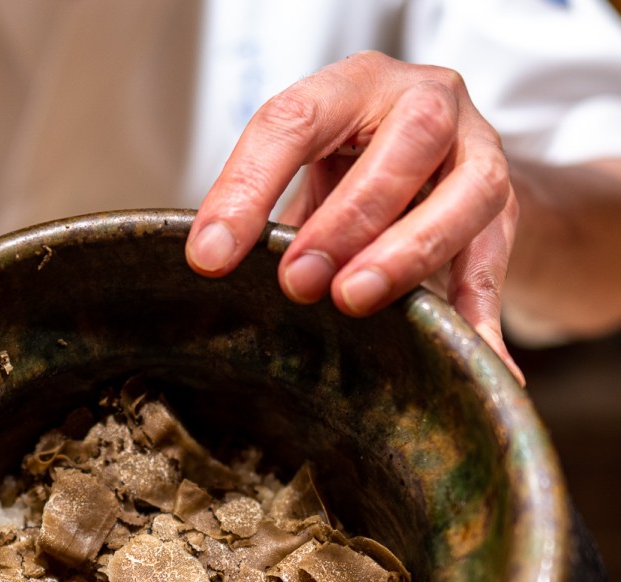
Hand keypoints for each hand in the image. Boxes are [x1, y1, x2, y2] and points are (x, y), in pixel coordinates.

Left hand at [186, 50, 522, 381]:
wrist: (438, 164)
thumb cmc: (351, 168)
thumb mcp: (303, 174)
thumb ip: (268, 212)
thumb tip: (212, 263)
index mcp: (354, 87)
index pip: (295, 120)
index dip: (248, 188)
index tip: (211, 257)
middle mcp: (426, 104)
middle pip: (408, 140)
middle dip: (348, 217)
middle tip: (300, 281)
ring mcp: (477, 152)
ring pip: (469, 191)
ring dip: (410, 251)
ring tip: (357, 300)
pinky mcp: (506, 211)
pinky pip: (496, 263)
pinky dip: (479, 316)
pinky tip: (472, 357)